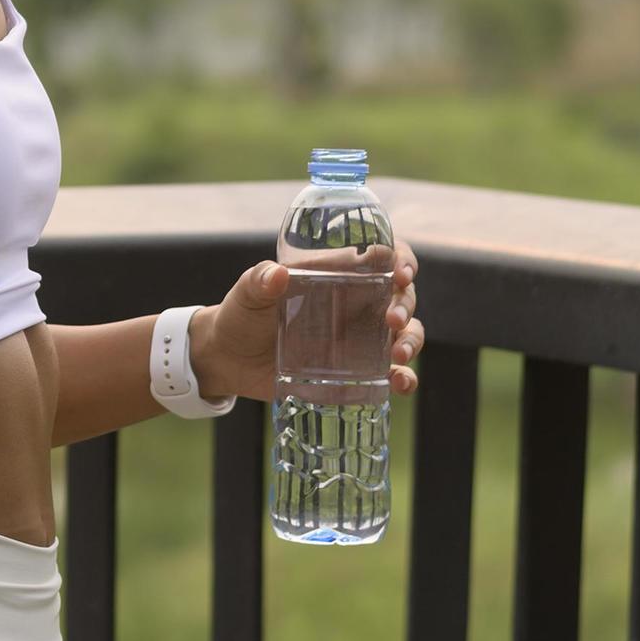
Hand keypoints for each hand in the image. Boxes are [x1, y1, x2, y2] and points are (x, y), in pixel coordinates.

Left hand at [192, 239, 422, 403]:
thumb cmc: (241, 314)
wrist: (227, 359)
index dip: (402, 260)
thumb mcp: (247, 293)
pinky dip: (404, 378)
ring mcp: (360, 339)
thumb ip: (259, 281)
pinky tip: (400, 382)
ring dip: (412, 341)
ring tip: (397, 354)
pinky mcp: (356, 372)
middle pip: (401, 296)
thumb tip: (276, 274)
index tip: (401, 272)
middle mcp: (356, 305)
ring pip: (406, 333)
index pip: (383, 258)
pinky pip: (392, 374)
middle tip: (392, 320)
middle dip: (406, 305)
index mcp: (337, 276)